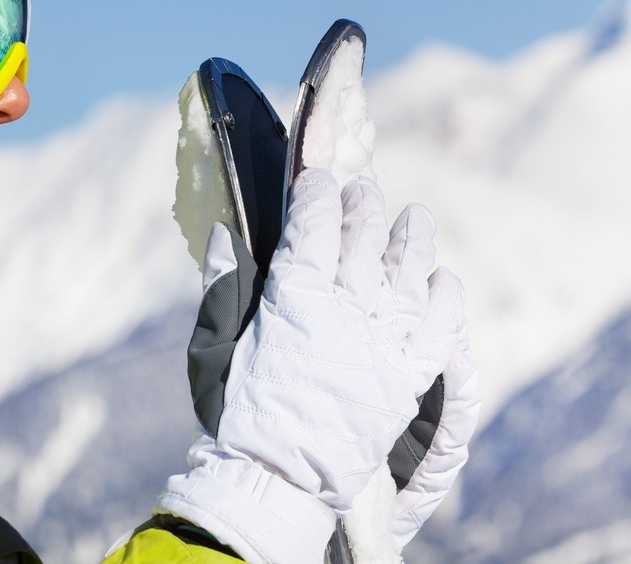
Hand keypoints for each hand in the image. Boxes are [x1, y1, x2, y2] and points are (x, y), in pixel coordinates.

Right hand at [157, 169, 469, 563]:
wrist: (275, 481)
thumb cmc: (234, 412)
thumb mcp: (213, 343)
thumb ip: (222, 284)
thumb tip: (225, 232)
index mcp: (294, 299)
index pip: (314, 226)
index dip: (318, 195)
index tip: (317, 179)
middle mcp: (345, 313)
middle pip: (364, 241)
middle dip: (363, 207)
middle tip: (362, 191)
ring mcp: (382, 346)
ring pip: (409, 274)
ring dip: (411, 240)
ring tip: (414, 218)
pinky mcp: (407, 380)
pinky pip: (441, 329)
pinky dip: (445, 300)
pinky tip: (441, 280)